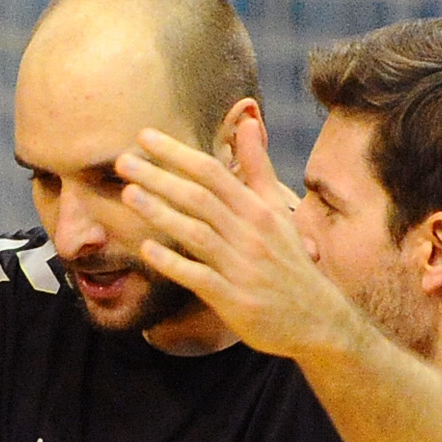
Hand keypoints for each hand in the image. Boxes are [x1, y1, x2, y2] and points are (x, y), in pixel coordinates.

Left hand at [113, 120, 379, 361]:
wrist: (318, 320)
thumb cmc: (290, 263)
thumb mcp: (278, 212)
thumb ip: (258, 168)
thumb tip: (248, 121)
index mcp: (260, 210)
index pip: (213, 172)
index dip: (178, 153)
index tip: (145, 137)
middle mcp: (251, 234)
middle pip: (200, 198)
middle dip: (160, 177)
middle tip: (123, 161)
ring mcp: (243, 267)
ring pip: (197, 233)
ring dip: (161, 213)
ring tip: (127, 195)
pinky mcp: (235, 300)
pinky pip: (199, 277)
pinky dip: (173, 263)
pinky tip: (147, 250)